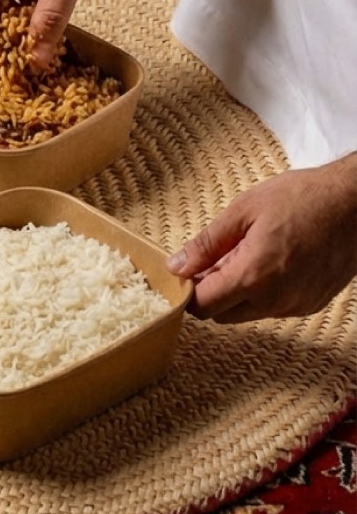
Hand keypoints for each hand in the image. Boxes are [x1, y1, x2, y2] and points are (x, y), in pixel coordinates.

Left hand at [166, 155, 356, 321]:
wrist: (356, 204)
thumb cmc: (303, 198)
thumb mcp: (243, 211)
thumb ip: (206, 243)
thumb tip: (176, 265)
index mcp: (254, 275)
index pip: (204, 307)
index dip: (189, 291)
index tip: (187, 271)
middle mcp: (276, 299)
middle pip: (222, 315)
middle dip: (210, 293)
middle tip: (214, 260)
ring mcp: (297, 305)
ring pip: (248, 313)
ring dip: (236, 293)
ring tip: (245, 255)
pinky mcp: (312, 304)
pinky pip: (274, 308)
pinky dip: (262, 293)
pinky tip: (270, 262)